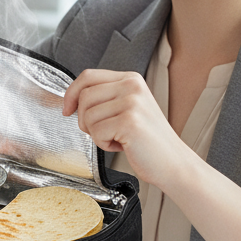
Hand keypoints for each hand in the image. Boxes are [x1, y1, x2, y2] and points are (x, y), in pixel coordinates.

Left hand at [62, 69, 182, 187]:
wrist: (174, 163)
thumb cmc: (147, 140)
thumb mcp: (128, 108)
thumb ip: (105, 97)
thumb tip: (72, 98)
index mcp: (131, 79)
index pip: (88, 76)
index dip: (71, 93)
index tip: (67, 109)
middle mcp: (132, 86)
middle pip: (84, 96)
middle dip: (85, 120)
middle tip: (104, 132)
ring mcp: (132, 103)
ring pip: (87, 116)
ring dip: (96, 134)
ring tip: (118, 138)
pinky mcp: (129, 122)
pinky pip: (96, 132)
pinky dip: (104, 144)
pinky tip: (123, 146)